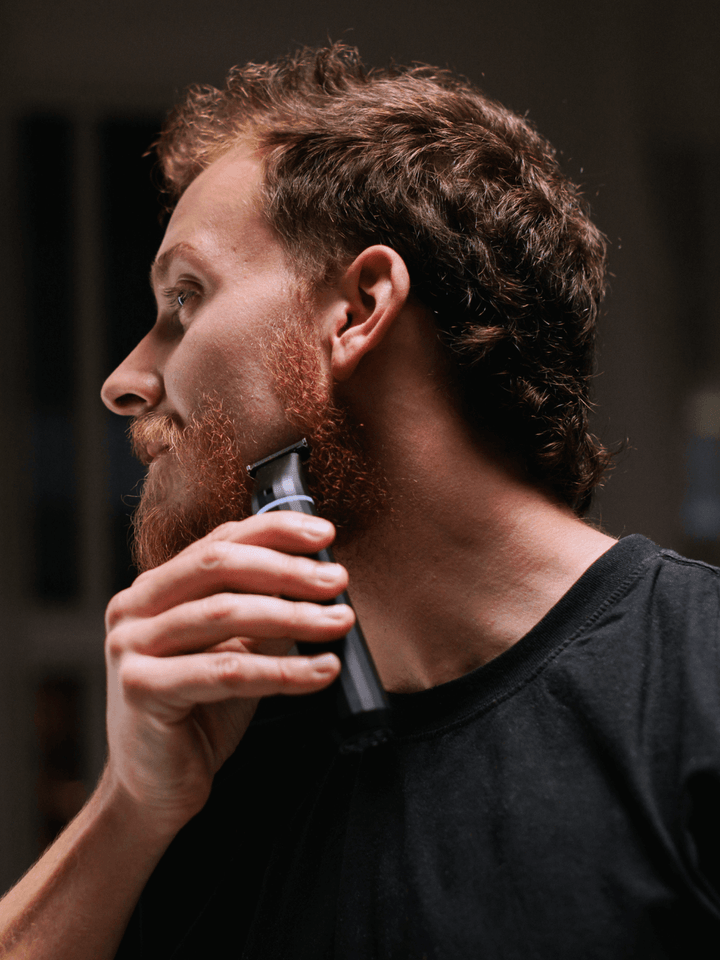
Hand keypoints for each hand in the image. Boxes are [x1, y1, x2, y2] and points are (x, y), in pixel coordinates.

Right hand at [102, 512, 350, 836]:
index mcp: (155, 588)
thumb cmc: (199, 713)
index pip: (219, 542)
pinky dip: (282, 669)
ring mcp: (131, 646)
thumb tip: (320, 579)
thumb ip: (261, 611)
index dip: (274, 531)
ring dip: (293, 615)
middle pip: (218, 566)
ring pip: (223, 614)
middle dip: (286, 569)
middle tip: (338, 580)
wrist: (155, 789)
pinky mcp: (142, 689)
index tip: (325, 535)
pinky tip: (322, 670)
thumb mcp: (235, 650)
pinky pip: (226, 671)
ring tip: (340, 621)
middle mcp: (134, 608)